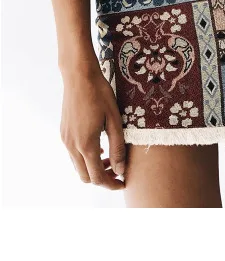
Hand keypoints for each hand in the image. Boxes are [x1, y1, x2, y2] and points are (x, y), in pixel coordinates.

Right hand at [60, 66, 124, 189]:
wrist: (79, 76)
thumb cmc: (100, 95)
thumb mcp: (115, 120)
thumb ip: (118, 147)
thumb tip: (121, 169)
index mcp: (86, 144)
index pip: (98, 177)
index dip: (111, 184)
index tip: (124, 183)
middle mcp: (72, 146)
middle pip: (86, 176)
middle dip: (103, 178)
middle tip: (119, 171)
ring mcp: (65, 139)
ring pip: (78, 166)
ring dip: (94, 168)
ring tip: (111, 158)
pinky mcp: (63, 133)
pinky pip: (74, 155)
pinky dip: (86, 158)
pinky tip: (100, 147)